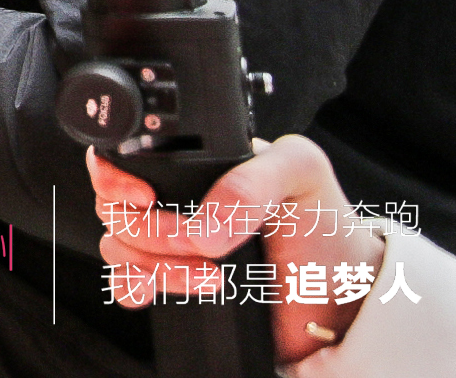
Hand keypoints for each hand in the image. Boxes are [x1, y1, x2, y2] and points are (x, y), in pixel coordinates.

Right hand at [91, 135, 384, 362]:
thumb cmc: (324, 229)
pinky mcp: (170, 283)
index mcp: (193, 162)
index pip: (125, 153)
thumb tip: (201, 224)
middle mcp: (173, 199)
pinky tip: (167, 290)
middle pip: (113, 204)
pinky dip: (135, 287)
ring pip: (116, 245)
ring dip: (156, 265)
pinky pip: (124, 283)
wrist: (342, 301)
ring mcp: (169, 243)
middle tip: (197, 243)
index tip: (146, 196)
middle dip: (150, 230)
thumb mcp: (302, 174)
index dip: (117, 175)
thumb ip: (252, 179)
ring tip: (212, 277)